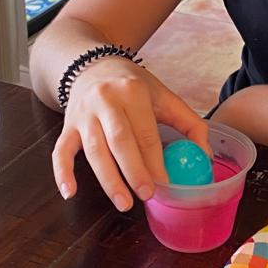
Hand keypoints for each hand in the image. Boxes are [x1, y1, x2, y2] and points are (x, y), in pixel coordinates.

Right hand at [52, 57, 210, 211]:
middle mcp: (105, 100)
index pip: (145, 131)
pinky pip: (60, 151)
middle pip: (119, 141)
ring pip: (93, 150)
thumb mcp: (164, 95)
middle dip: (133, 171)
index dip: (155, 160)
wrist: (94, 65)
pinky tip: (69, 192)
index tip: (165, 183)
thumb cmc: (134, 86)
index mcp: (133, 91)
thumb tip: (206, 157)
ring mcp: (83, 114)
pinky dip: (61, 172)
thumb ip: (189, 124)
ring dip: (107, 179)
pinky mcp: (67, 125)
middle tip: (146, 195)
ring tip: (122, 202)